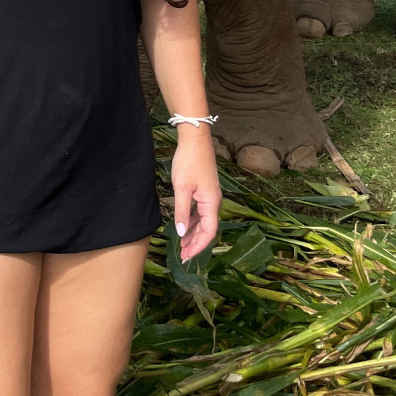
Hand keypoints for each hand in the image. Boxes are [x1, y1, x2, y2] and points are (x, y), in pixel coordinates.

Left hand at [171, 129, 220, 261]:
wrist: (195, 140)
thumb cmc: (189, 162)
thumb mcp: (182, 188)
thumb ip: (182, 211)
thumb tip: (181, 233)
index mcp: (211, 203)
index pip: (208, 232)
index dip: (198, 246)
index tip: (186, 255)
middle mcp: (214, 201)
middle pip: (207, 229)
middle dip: (195, 243)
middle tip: (182, 254)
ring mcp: (210, 196)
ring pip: (204, 221)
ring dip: (193, 233)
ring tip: (182, 244)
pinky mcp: (205, 190)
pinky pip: (201, 211)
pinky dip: (193, 221)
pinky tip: (184, 225)